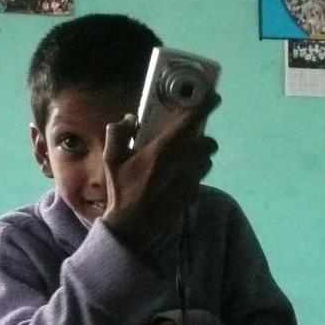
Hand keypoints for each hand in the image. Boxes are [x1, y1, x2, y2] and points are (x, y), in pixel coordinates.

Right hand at [101, 95, 219, 248]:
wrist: (132, 227)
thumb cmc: (120, 191)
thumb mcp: (111, 159)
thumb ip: (118, 133)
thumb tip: (130, 119)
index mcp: (162, 150)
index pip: (191, 121)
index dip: (206, 106)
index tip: (213, 97)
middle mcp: (182, 162)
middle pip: (208, 143)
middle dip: (203, 139)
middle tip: (189, 140)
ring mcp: (191, 180)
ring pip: (207, 161)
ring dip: (200, 157)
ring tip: (183, 160)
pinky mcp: (193, 194)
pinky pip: (200, 178)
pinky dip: (193, 174)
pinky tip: (177, 179)